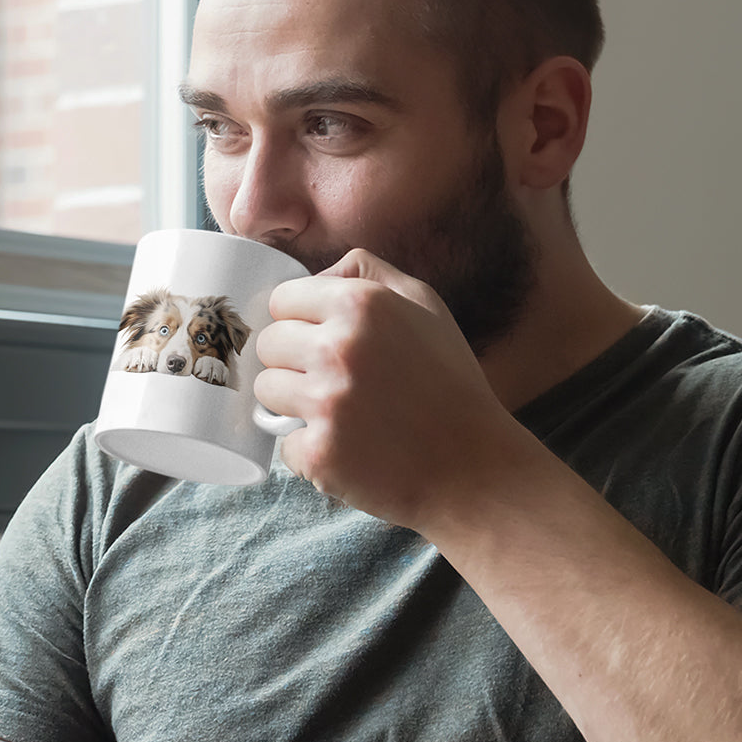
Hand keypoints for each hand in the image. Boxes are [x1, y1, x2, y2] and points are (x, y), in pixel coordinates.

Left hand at [254, 248, 531, 529]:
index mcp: (361, 304)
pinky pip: (283, 443)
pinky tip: (347, 448)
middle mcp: (338, 348)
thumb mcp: (425, 306)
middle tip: (333, 381)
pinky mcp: (319, 453)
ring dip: (292, 403)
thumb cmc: (450, 384)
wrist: (476, 468)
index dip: (298, 321)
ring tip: (339, 413)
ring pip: (265, 391)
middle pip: (267, 344)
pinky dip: (308, 450)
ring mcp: (325, 403)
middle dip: (291, 361)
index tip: (320, 340)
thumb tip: (314, 275)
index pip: (280, 299)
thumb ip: (367, 273)